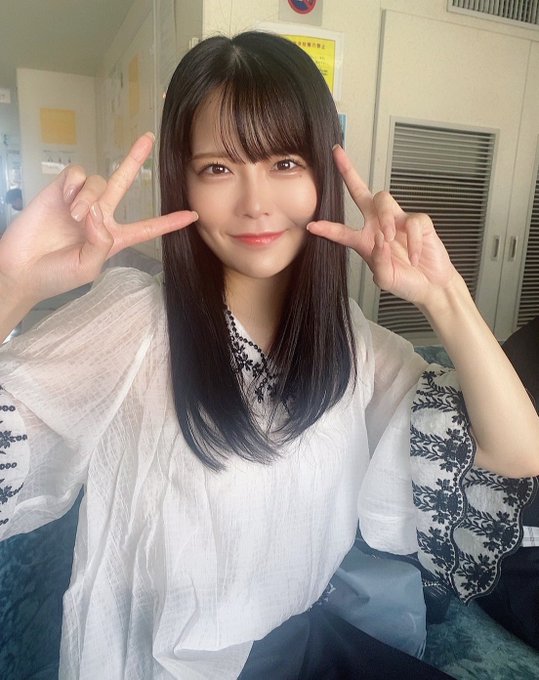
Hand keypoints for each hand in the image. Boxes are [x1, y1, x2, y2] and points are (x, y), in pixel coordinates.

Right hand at [0, 133, 196, 307]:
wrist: (21, 269)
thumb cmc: (57, 275)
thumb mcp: (88, 267)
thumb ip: (101, 243)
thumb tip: (98, 213)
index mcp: (114, 238)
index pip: (147, 228)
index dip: (169, 222)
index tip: (193, 215)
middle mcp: (100, 215)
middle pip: (124, 182)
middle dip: (135, 159)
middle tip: (148, 137)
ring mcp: (80, 200)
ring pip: (100, 182)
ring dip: (90, 198)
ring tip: (75, 217)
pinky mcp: (60, 190)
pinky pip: (78, 175)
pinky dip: (76, 187)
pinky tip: (66, 204)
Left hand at [307, 145, 459, 307]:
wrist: (431, 286)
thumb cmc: (406, 282)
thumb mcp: (385, 279)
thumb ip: (378, 262)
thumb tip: (380, 240)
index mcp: (365, 240)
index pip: (341, 231)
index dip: (327, 228)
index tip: (311, 226)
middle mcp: (378, 225)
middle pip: (360, 191)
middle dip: (348, 172)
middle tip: (336, 154)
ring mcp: (398, 220)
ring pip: (383, 199)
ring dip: (384, 218)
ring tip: (388, 239)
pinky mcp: (418, 221)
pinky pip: (412, 221)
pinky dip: (412, 240)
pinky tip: (414, 255)